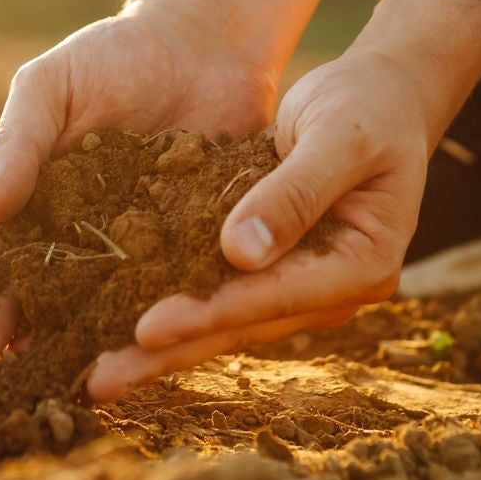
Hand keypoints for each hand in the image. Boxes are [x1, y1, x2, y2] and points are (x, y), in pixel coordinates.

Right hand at [0, 7, 277, 365]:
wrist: (204, 45)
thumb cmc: (113, 58)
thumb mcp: (52, 87)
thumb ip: (18, 143)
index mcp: (31, 204)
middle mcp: (75, 243)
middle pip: (31, 295)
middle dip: (1, 323)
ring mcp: (132, 258)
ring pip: (95, 312)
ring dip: (69, 343)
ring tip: (48, 369)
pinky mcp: (190, 260)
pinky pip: (171, 296)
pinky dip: (155, 323)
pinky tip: (141, 347)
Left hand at [85, 45, 437, 402]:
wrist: (383, 96)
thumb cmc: (369, 106)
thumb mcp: (340, 136)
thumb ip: (295, 192)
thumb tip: (240, 253)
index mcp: (361, 266)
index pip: (272, 297)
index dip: (208, 312)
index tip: (145, 327)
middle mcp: (331, 290)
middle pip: (239, 327)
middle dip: (168, 354)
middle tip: (100, 383)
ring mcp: (301, 286)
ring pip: (221, 321)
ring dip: (160, 347)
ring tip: (97, 376)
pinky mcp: (270, 269)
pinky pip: (214, 293)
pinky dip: (169, 306)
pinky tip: (113, 326)